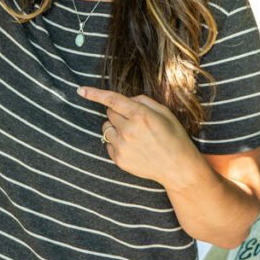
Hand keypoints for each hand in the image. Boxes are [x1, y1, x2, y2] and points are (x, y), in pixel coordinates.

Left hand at [78, 86, 199, 186]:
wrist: (178, 168)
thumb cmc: (174, 136)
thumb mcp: (164, 112)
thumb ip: (142, 101)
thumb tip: (126, 100)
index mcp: (140, 115)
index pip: (112, 100)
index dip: (95, 94)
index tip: (81, 91)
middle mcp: (129, 130)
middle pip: (110, 113)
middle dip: (119, 113)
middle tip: (135, 121)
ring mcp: (122, 147)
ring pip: (106, 128)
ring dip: (116, 127)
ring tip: (134, 135)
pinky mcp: (119, 160)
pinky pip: (108, 144)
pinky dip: (117, 142)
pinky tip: (133, 147)